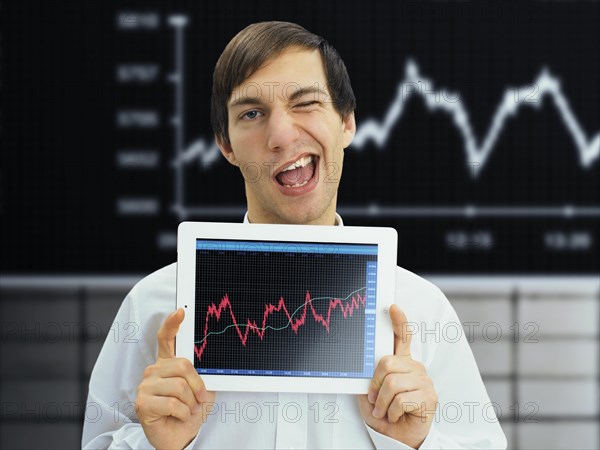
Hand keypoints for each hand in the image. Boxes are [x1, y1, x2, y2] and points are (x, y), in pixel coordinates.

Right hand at [137, 308, 215, 449]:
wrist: (180, 436)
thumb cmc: (190, 411)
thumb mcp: (202, 389)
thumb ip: (202, 373)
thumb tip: (207, 362)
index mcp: (167, 363)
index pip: (166, 339)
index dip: (172, 324)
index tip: (180, 312)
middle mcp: (154, 370)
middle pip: (182, 365)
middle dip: (198, 385)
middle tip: (200, 398)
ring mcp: (145, 385)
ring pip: (179, 386)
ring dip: (191, 402)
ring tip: (189, 409)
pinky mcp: (142, 403)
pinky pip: (173, 403)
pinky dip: (184, 412)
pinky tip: (180, 416)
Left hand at [358, 305, 437, 448]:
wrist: (398, 438)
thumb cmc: (385, 414)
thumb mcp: (372, 392)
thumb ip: (372, 376)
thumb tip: (363, 365)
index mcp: (402, 363)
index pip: (402, 337)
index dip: (398, 321)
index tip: (392, 307)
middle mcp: (415, 368)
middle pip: (387, 363)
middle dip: (375, 384)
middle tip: (375, 399)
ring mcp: (424, 381)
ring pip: (392, 383)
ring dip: (383, 403)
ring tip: (386, 410)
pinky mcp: (429, 397)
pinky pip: (400, 399)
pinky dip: (392, 411)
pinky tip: (396, 415)